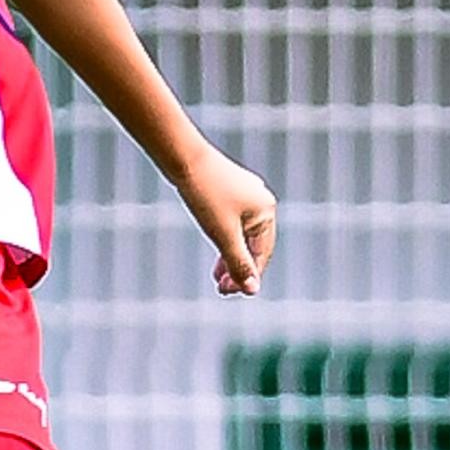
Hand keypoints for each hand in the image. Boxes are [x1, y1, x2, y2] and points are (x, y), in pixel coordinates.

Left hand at [178, 142, 276, 297]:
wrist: (183, 157)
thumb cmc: (205, 194)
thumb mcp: (223, 234)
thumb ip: (238, 262)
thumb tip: (252, 290)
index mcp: (266, 211)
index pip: (261, 254)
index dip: (247, 276)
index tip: (229, 292)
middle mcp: (262, 201)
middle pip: (254, 245)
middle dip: (238, 268)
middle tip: (222, 290)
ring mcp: (247, 194)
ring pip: (243, 235)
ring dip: (231, 257)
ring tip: (218, 278)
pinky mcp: (231, 190)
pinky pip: (234, 222)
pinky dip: (227, 239)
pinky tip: (217, 252)